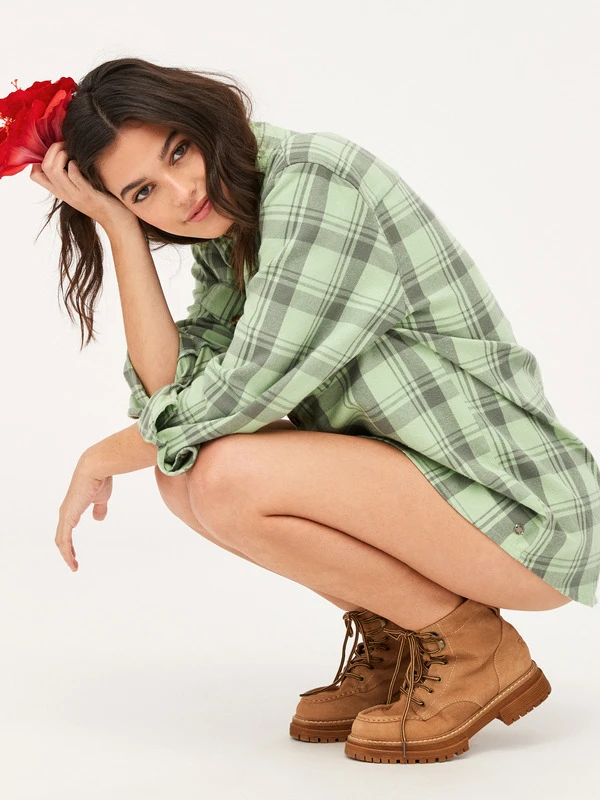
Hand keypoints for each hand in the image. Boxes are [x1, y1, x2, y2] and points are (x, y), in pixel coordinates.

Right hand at [30, 141, 135, 230]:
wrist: (119, 224)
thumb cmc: (104, 202)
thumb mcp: (82, 191)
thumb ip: (72, 178)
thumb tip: (68, 154)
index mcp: (61, 192)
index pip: (35, 175)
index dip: (40, 159)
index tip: (56, 153)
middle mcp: (65, 194)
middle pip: (44, 167)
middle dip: (53, 149)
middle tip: (67, 146)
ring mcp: (76, 194)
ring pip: (54, 169)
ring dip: (63, 153)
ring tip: (74, 152)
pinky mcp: (89, 194)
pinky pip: (74, 174)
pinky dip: (76, 163)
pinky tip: (84, 162)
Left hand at [55, 454, 113, 571]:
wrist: (95, 469)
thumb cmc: (99, 480)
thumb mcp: (101, 498)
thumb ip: (99, 508)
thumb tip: (98, 518)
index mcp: (72, 508)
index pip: (66, 530)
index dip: (69, 544)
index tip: (75, 555)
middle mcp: (66, 512)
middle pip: (61, 538)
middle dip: (66, 552)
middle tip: (73, 564)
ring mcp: (65, 515)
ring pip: (61, 541)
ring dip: (66, 555)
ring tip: (73, 566)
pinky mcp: (68, 517)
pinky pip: (64, 539)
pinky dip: (66, 551)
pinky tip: (71, 559)